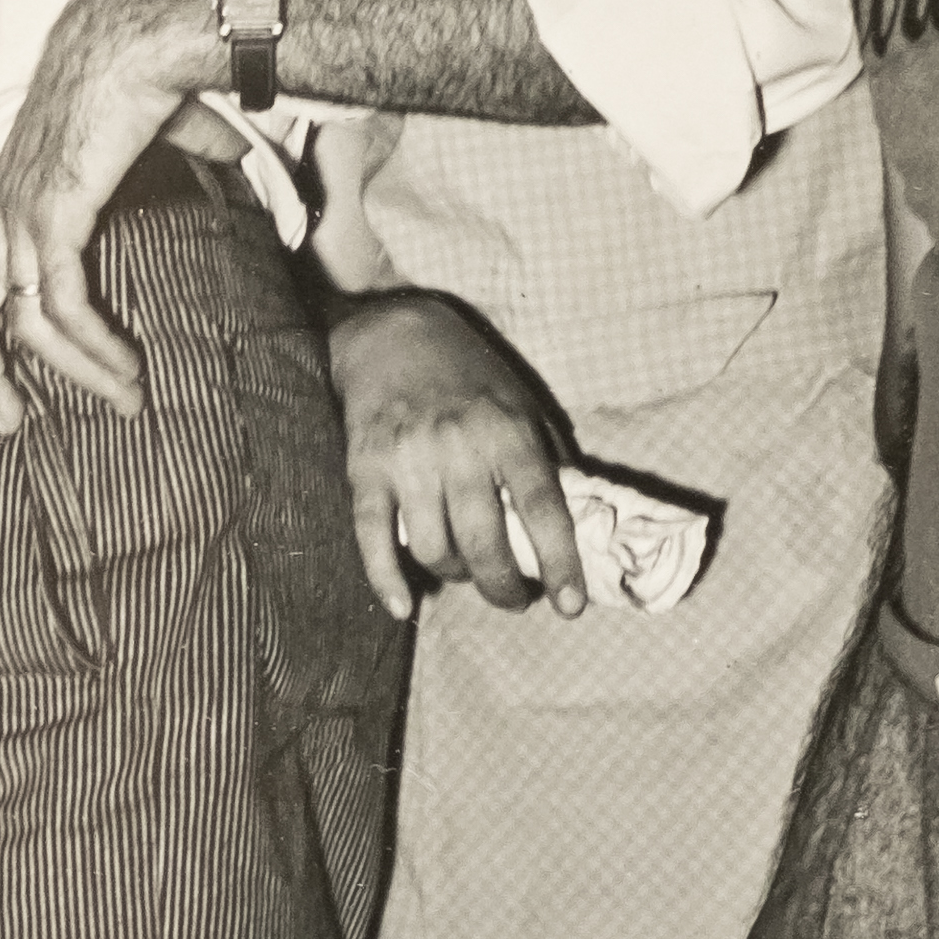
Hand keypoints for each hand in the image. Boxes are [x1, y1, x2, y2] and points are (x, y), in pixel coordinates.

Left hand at [0, 0, 219, 432]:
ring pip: (5, 318)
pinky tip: (126, 373)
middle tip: (1, 415)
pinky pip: (60, 307)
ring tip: (117, 404)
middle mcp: (4, 195)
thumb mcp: (151, 120)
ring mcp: (22, 208)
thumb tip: (224, 153)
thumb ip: (177, 148)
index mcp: (12, 173)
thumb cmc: (148, 62)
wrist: (144, 28)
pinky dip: (94, 350)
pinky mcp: (52, 215)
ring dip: (62, 374)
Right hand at [330, 285, 583, 619]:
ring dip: (455, 577)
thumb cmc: (467, 375)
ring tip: (466, 573)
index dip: (559, 563)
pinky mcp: (365, 470)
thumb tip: (573, 519)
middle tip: (514, 598)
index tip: (570, 605)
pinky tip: (403, 606)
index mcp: (507, 432)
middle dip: (504, 588)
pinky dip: (387, 580)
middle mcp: (459, 449)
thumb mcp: (520, 403)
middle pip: (485, 544)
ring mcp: (408, 461)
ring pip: (434, 550)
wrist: (391, 333)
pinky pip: (373, 539)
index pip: (542, 509)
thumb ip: (545, 457)